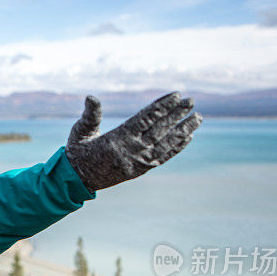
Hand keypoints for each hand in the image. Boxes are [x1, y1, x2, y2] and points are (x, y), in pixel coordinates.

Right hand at [65, 92, 201, 190]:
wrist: (78, 180)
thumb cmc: (79, 152)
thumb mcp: (81, 131)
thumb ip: (90, 115)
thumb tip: (91, 97)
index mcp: (118, 138)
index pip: (146, 118)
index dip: (162, 106)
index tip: (176, 95)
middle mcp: (132, 150)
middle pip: (160, 129)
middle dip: (177, 114)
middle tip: (192, 101)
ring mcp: (138, 161)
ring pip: (166, 144)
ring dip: (183, 130)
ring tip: (197, 118)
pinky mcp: (141, 170)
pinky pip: (163, 157)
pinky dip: (176, 147)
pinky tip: (187, 137)